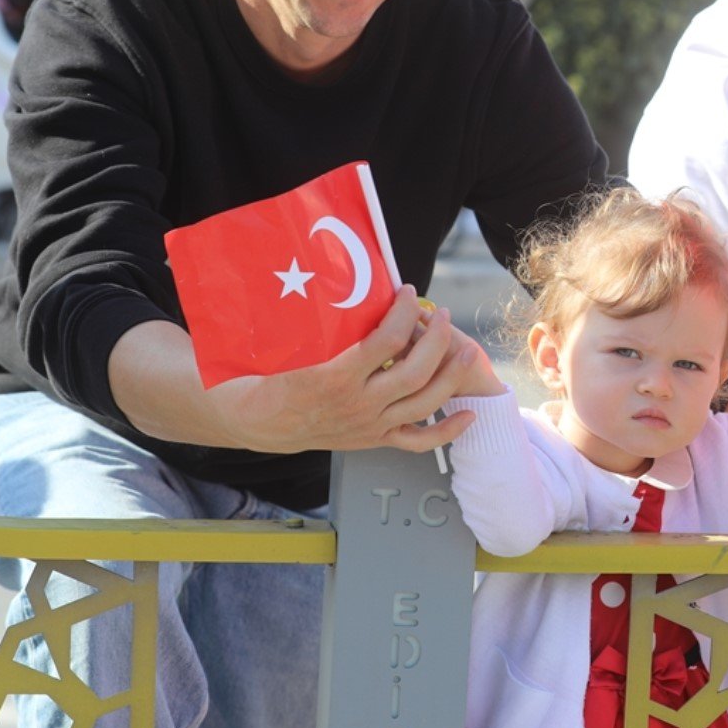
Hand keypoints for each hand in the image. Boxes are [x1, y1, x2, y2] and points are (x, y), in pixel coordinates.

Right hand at [216, 287, 493, 453]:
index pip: (387, 341)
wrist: (259, 421)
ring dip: (451, 374)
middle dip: (437, 339)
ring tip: (465, 349)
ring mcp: (370, 425)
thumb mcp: (296, 347)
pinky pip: (419, 441)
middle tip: (442, 313)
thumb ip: (329, 326)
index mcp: (337, 377)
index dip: (404, 311)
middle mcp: (359, 405)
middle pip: (416, 372)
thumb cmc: (275, 377)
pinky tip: (468, 413)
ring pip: (425, 403)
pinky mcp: (375, 440)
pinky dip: (447, 430)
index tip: (409, 292)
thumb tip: (355, 285)